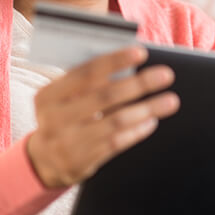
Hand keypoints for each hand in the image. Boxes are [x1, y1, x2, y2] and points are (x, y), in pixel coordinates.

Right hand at [26, 46, 178, 187]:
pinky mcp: (82, 162)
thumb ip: (87, 82)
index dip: (114, 61)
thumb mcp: (63, 98)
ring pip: (116, 122)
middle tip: (165, 75)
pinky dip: (137, 131)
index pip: (85, 73)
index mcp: (48, 95)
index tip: (141, 52)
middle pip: (105, 97)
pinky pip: (117, 143)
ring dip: (147, 109)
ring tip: (170, 100)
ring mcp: (68, 143)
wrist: (44, 161)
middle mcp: (55, 119)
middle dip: (139, 84)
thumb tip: (128, 63)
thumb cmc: (63, 116)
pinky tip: (152, 120)